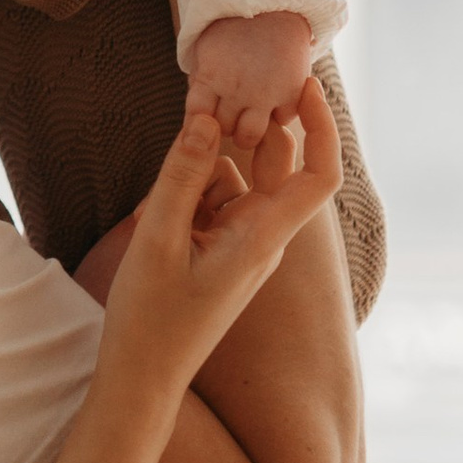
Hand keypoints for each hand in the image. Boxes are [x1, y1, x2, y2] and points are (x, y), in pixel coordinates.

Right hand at [96, 83, 341, 407]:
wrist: (142, 377)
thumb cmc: (151, 317)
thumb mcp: (159, 237)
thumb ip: (182, 175)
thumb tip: (206, 118)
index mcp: (262, 237)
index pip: (319, 175)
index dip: (321, 126)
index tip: (301, 85)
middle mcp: (263, 239)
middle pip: (269, 167)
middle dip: (234, 143)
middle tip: (198, 125)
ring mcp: (243, 248)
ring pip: (230, 183)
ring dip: (195, 181)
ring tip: (155, 218)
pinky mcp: (222, 254)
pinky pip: (211, 206)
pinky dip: (185, 204)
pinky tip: (154, 229)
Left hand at [185, 9, 316, 158]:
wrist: (274, 5)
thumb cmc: (234, 27)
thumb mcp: (207, 48)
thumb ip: (201, 80)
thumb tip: (197, 113)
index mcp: (211, 76)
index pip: (195, 118)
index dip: (198, 123)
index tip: (205, 120)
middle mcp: (236, 89)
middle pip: (222, 130)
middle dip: (223, 125)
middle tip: (230, 114)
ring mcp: (265, 93)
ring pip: (249, 137)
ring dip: (248, 130)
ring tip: (250, 116)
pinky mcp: (292, 92)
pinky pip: (283, 120)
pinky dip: (279, 115)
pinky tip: (275, 101)